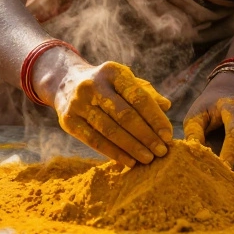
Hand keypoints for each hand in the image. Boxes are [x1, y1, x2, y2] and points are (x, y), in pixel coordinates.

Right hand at [37, 56, 172, 167]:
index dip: (155, 118)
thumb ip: (146, 93)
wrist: (65, 82)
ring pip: (109, 130)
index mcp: (112, 71)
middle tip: (161, 151)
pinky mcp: (68, 120)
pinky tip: (129, 161)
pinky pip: (94, 141)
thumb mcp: (125, 81)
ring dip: (132, 147)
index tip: (168, 136)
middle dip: (146, 136)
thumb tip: (166, 106)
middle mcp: (93, 85)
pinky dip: (113, 153)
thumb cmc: (107, 85)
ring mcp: (78, 103)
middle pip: (124, 115)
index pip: (138, 97)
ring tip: (148, 159)